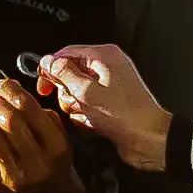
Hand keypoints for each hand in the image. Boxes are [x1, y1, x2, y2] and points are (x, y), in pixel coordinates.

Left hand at [0, 76, 84, 192]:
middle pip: (8, 119)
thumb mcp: (59, 139)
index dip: (11, 90)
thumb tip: (10, 87)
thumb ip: (40, 114)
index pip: (29, 110)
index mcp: (56, 148)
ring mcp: (12, 176)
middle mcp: (36, 163)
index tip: (3, 83)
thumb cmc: (53, 164)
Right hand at [35, 44, 169, 174]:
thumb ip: (64, 74)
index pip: (66, 53)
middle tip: (75, 103)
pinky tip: (94, 125)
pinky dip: (86, 118)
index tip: (43, 87)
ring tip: (88, 116)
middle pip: (70, 75)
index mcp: (104, 56)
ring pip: (76, 94)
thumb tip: (47, 61)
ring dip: (76, 108)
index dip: (51, 70)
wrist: (149, 139)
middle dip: (67, 93)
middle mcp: (107, 68)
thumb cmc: (124, 114)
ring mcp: (109, 87)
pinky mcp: (110, 105)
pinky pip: (87, 107)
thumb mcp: (87, 92)